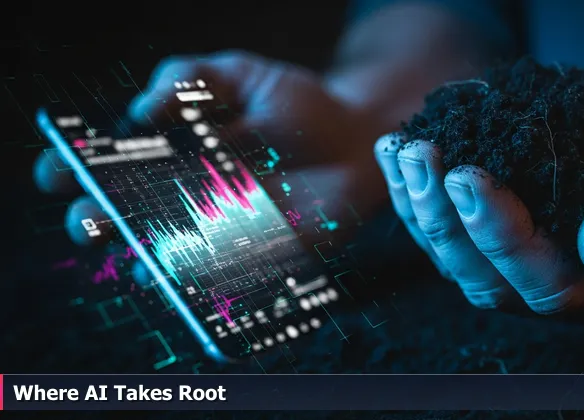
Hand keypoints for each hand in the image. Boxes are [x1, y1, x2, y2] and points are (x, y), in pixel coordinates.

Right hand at [34, 50, 385, 245]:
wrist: (359, 140)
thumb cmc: (299, 103)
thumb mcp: (241, 75)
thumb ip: (189, 77)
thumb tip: (140, 110)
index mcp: (177, 149)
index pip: (114, 163)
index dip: (77, 168)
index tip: (58, 172)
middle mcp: (189, 192)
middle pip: (126, 215)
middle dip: (96, 220)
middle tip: (91, 219)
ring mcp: (220, 227)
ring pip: (165, 254)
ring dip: (142, 261)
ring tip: (137, 259)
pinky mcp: (256, 255)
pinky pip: (220, 277)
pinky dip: (200, 284)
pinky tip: (189, 280)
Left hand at [375, 80, 583, 321]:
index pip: (554, 285)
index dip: (503, 236)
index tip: (468, 175)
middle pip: (498, 283)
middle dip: (448, 222)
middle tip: (420, 157)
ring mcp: (561, 271)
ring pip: (473, 267)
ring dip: (427, 213)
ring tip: (402, 154)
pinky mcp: (539, 241)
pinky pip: (473, 237)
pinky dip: (434, 202)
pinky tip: (409, 160)